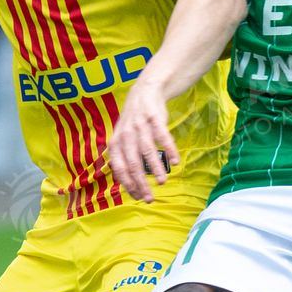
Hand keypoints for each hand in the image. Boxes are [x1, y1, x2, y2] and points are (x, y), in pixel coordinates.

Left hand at [106, 80, 179, 203]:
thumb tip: (132, 186)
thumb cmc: (134, 123)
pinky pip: (163, 137)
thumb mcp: (122, 139)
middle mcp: (125, 135)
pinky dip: (170, 150)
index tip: (139, 197)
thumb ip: (125, 159)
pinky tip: (176, 162)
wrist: (144, 92)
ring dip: (156, 169)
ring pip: (147, 152)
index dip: (129, 185)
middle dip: (141, 183)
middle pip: (133, 164)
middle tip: (150, 198)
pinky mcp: (154, 118)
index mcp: (115, 143)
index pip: (120, 169)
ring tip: (163, 182)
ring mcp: (139, 126)